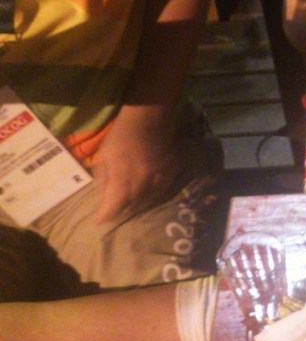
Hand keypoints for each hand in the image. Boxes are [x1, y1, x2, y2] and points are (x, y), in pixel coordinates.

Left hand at [90, 108, 183, 222]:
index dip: (105, 216)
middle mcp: (142, 184)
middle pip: (131, 208)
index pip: (113, 207)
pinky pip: (162, 193)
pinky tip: (147, 198)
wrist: (148, 120)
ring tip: (130, 210)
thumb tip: (103, 199)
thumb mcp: (103, 156)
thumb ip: (103, 180)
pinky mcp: (171, 175)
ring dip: (137, 208)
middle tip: (114, 215)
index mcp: (123, 179)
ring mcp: (159, 181)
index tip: (98, 221)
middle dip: (121, 213)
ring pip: (148, 203)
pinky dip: (152, 198)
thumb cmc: (121, 136)